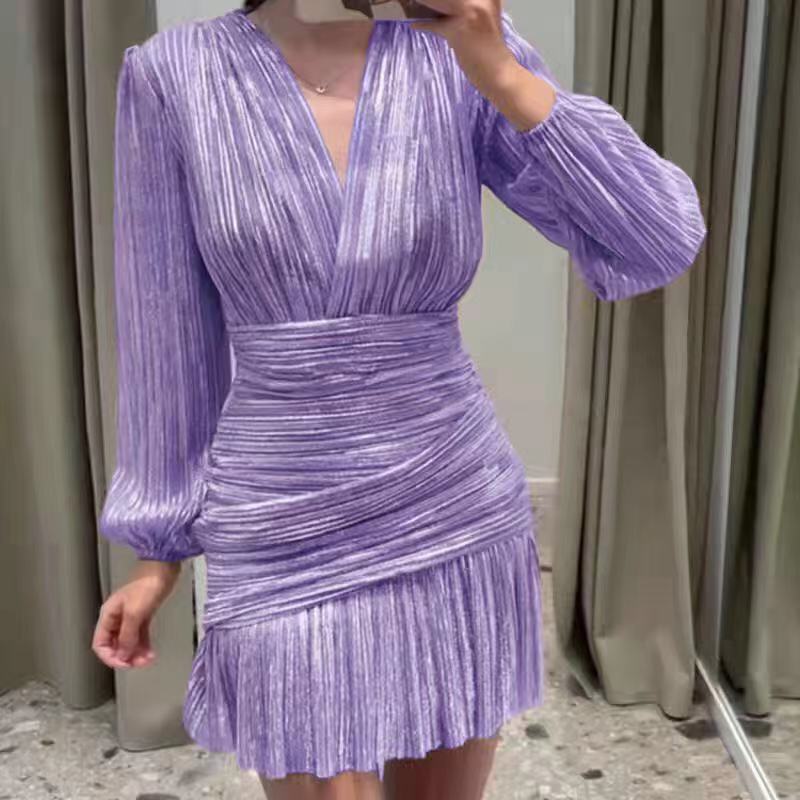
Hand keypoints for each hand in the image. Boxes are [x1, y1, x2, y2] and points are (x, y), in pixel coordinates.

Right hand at [92, 560, 181, 669]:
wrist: (165, 567)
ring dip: (136, 653)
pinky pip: (139, 635)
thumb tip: (122, 655)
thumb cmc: (148, 582)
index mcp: (108, 614)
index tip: (124, 664)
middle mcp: (117, 617)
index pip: (100, 644)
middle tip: (138, 664)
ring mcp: (130, 616)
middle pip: (114, 644)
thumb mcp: (135, 612)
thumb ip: (127, 635)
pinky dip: (143, 645)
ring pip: (128, 641)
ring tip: (147, 660)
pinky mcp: (143, 614)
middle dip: (125, 656)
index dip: (110, 656)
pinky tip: (150, 652)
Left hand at [411, 0, 555, 130]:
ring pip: (438, 0)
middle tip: (414, 0)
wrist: (499, 74)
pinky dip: (423, 24)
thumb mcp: (482, 18)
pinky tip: (414, 24)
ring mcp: (471, 10)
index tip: (428, 0)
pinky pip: (435, 23)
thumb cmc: (489, 51)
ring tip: (410, 4)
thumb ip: (465, 7)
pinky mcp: (460, 27)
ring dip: (422, 2)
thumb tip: (439, 4)